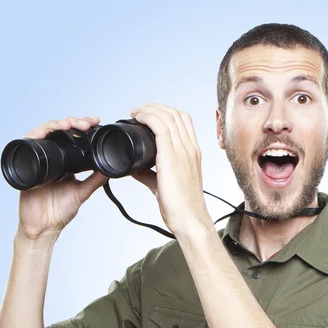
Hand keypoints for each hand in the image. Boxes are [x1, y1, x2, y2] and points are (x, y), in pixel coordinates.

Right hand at [17, 116, 107, 240]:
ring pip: (45, 133)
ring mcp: (39, 159)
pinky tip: (43, 133)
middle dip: (73, 122)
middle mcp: (52, 157)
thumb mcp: (82, 193)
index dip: (82, 127)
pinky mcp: (27, 164)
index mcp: (66, 162)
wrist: (43, 226)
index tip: (95, 121)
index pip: (73, 137)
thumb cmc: (59, 212)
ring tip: (69, 125)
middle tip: (86, 123)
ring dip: (56, 125)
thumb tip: (110, 169)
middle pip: (59, 131)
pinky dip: (35, 135)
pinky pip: (28, 144)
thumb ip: (95, 181)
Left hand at [129, 104, 210, 235]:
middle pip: (176, 114)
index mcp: (192, 154)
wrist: (189, 219)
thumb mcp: (164, 184)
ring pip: (169, 116)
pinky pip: (160, 126)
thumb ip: (150, 174)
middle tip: (139, 112)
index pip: (184, 121)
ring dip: (150, 109)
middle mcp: (190, 148)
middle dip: (155, 107)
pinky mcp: (172, 156)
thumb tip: (135, 169)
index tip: (149, 116)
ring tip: (136, 113)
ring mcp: (183, 151)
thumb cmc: (181, 207)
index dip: (166, 113)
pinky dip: (148, 117)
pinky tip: (138, 118)